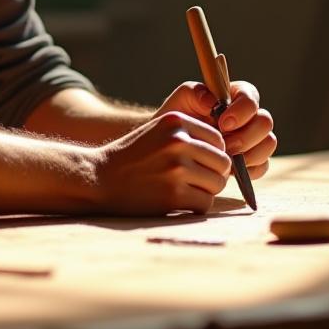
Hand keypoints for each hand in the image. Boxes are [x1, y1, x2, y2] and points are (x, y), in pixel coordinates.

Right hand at [93, 111, 230, 213]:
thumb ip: (190, 134)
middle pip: (222, 163)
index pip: (219, 140)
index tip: (198, 164)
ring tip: (185, 191)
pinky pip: (205, 204)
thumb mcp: (158, 131)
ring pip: (217, 184)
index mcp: (176, 122)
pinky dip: (196, 207)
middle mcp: (178, 142)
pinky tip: (179, 203)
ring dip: (205, 192)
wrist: (98, 178)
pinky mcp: (174, 195)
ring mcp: (177, 169)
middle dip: (213, 175)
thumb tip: (231, 151)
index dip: (212, 155)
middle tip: (194, 182)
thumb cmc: (131, 156)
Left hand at [154, 81, 277, 179]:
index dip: (242, 111)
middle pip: (265, 122)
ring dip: (249, 153)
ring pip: (269, 143)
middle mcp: (250, 116)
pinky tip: (230, 171)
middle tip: (225, 146)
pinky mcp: (254, 160)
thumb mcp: (180, 101)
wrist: (174, 147)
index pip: (251, 98)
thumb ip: (194, 93)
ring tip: (226, 158)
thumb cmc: (179, 119)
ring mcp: (255, 139)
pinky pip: (263, 165)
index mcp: (236, 96)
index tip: (222, 123)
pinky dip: (249, 170)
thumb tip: (212, 102)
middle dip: (246, 136)